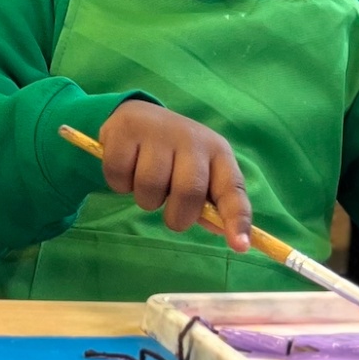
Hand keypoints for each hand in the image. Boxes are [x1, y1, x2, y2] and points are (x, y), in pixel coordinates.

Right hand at [95, 99, 252, 250]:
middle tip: (172, 216)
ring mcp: (157, 132)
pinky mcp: (125, 130)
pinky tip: (127, 170)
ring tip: (146, 184)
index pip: (232, 189)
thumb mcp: (199, 173)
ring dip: (145, 199)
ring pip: (149, 187)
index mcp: (217, 152)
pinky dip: (120, 185)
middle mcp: (191, 139)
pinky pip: (119, 177)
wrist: (141, 113)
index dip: (236, 219)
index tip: (239, 246)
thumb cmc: (175, 153)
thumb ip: (210, 204)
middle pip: (188, 192)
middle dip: (178, 218)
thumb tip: (220, 230)